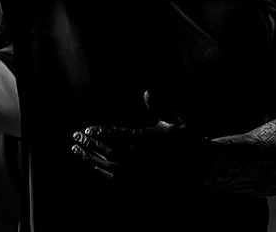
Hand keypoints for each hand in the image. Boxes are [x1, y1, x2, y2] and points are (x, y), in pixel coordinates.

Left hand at [71, 91, 214, 186]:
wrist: (200, 168)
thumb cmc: (187, 141)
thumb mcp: (177, 120)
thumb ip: (161, 106)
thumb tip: (147, 92)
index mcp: (148, 143)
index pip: (118, 137)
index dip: (101, 133)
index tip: (87, 129)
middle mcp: (142, 160)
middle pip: (109, 151)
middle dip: (90, 143)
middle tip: (76, 136)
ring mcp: (139, 174)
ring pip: (108, 167)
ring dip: (90, 157)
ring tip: (76, 149)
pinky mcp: (138, 184)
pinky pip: (114, 179)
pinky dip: (100, 170)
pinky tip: (91, 163)